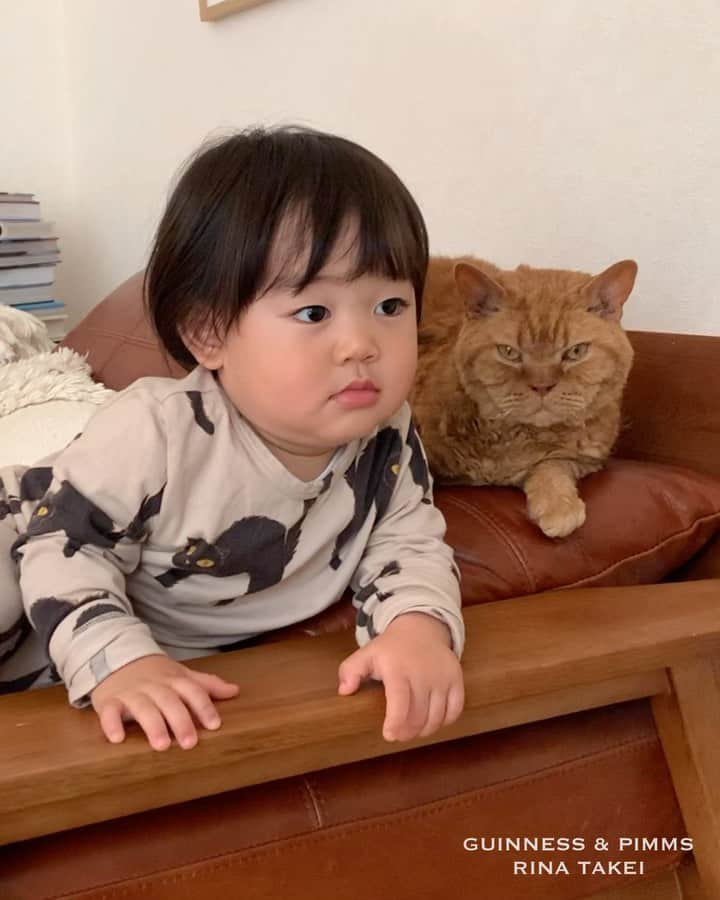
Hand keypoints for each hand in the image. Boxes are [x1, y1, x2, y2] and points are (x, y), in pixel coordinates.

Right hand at [90, 654, 238, 750]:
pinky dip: (111, 724)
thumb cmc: (156, 674)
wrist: (117, 656)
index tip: (215, 725)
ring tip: (161, 745)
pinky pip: (109, 712)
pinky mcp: (109, 701)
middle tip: (189, 743)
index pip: (192, 691)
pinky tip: (117, 738)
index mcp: (174, 680)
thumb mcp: (182, 675)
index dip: (204, 707)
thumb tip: (235, 691)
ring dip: (152, 725)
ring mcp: (131, 693)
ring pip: (142, 707)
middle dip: (180, 721)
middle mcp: (154, 686)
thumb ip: (206, 685)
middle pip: (169, 701)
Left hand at [337, 612, 463, 741]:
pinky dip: (444, 721)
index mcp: (397, 668)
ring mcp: (442, 676)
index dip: (395, 722)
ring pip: (437, 717)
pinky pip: (454, 710)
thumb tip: (344, 691)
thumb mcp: (366, 654)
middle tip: (398, 734)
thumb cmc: (390, 649)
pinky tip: (432, 720)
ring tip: (413, 729)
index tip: (389, 735)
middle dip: (407, 731)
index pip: (400, 701)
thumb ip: (350, 671)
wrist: (421, 629)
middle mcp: (423, 672)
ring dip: (424, 730)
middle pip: (418, 715)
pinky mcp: (456, 679)